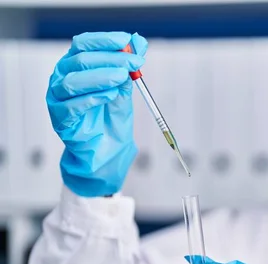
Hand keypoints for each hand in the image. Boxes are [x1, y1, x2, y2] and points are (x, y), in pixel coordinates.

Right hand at [46, 31, 147, 196]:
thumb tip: (139, 41)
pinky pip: (72, 106)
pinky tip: (110, 96)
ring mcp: (57, 98)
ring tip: (122, 79)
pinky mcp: (60, 119)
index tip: (126, 41)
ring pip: (73, 81)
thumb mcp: (125, 87)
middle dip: (110, 59)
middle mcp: (62, 77)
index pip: (84, 44)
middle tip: (133, 63)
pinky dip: (93, 98)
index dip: (104, 41)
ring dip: (101, 77)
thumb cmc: (112, 116)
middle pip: (80, 61)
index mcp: (75, 65)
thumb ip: (129, 65)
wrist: (108, 148)